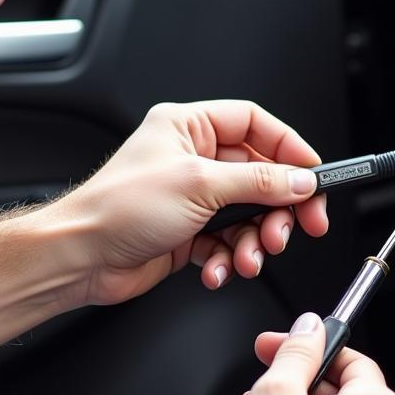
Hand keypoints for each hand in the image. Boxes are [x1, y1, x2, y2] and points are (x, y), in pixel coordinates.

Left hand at [60, 101, 328, 305]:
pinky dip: (229, 259)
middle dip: (279, 207)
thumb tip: (299, 180)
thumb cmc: (117, 208)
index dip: (288, 148)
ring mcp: (192, 197)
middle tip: (297, 227)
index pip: (255, 124)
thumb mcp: (199, 186)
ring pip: (248, 214)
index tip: (313, 174)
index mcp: (189, 127)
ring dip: (254, 240)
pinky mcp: (189, 232)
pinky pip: (227, 242)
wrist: (81, 257)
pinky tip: (217, 269)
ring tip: (249, 256)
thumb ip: (257, 183)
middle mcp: (192, 158)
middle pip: (260, 175)